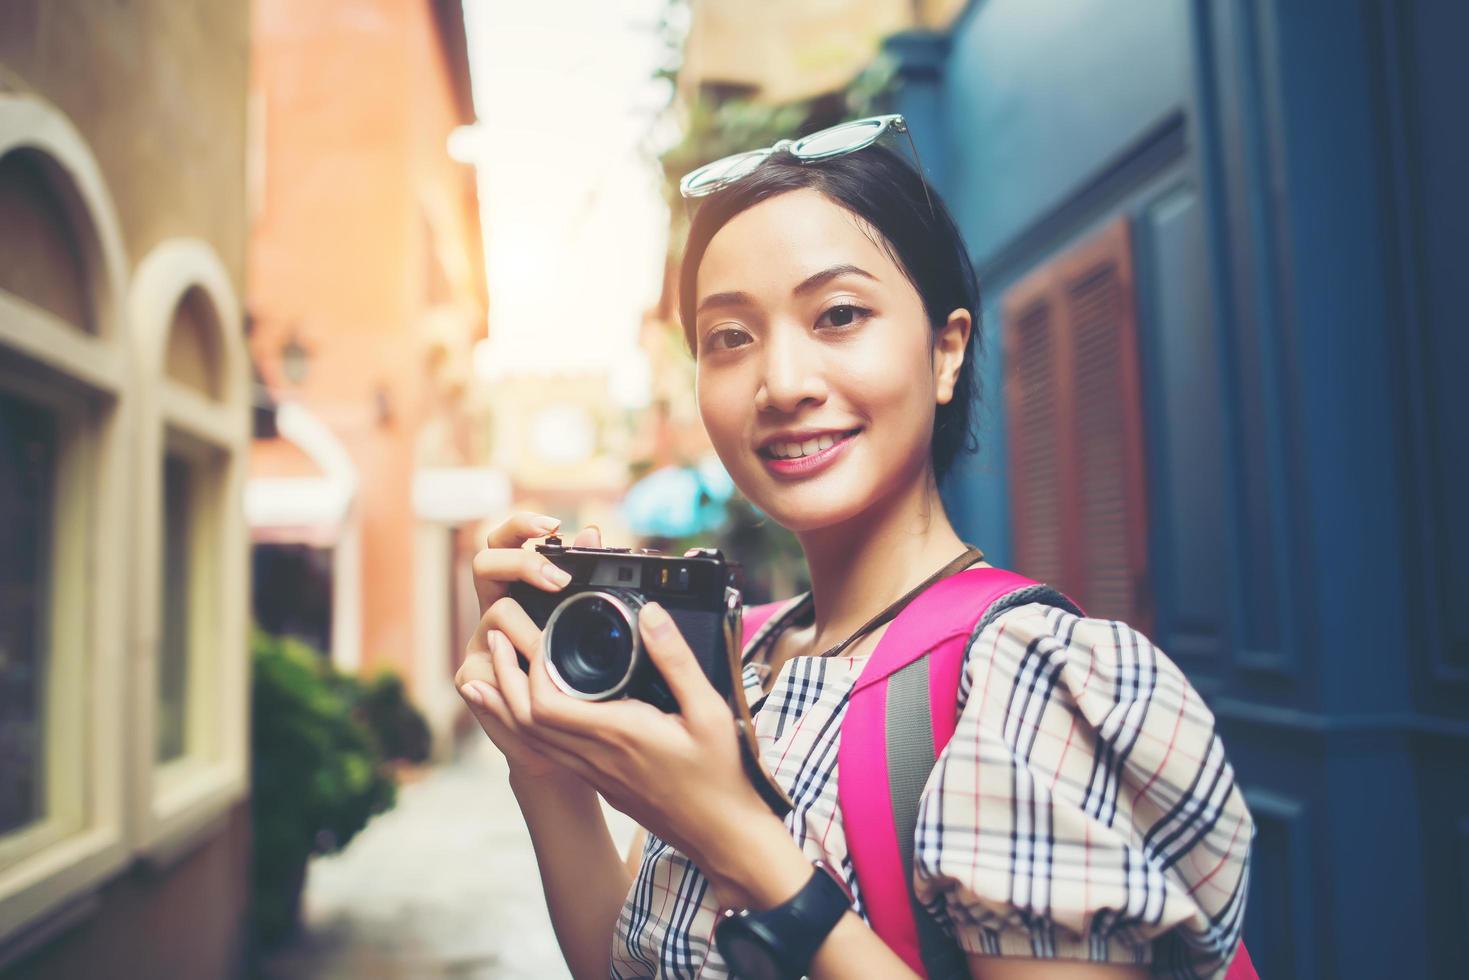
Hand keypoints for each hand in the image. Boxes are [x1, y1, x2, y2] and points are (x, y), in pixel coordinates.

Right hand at [455, 512, 599, 780]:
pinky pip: (489, 667)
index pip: (506, 539)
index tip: (555, 525)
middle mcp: (494, 607)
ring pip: (497, 615)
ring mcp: (480, 642)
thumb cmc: (579, 674)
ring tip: (557, 646)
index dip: (521, 525)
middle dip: (522, 563)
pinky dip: (517, 674)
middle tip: (558, 580)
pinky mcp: (471, 677)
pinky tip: (535, 682)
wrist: (564, 734)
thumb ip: (587, 578)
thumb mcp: (588, 623)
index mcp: (519, 587)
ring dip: (532, 630)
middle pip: (486, 562)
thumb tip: (594, 532)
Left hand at [484, 590, 774, 868]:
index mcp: (616, 735)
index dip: (528, 670)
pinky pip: (550, 752)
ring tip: (492, 673)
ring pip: (531, 741)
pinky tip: (530, 710)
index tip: (531, 638)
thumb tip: (651, 615)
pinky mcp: (601, 782)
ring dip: (507, 704)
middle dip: (503, 679)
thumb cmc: (719, 775)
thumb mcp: (709, 710)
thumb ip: (676, 660)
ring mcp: (595, 773)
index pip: (544, 706)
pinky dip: (528, 726)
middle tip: (495, 642)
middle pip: (524, 722)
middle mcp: (595, 756)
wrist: (721, 835)